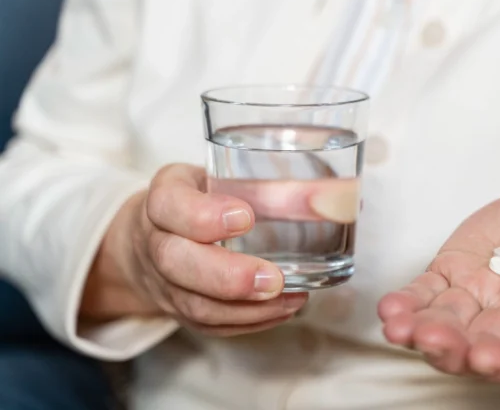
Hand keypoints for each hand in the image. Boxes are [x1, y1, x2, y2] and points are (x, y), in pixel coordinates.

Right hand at [84, 164, 307, 335]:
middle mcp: (154, 241)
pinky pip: (209, 325)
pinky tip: (284, 309)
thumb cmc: (201, 198)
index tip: (246, 217)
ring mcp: (163, 282)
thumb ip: (271, 183)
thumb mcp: (224, 176)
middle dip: (226, 275)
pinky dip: (249, 322)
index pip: (168, 204)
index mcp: (164, 197)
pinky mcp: (180, 310)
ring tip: (291, 298)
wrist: (154, 235)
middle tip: (273, 277)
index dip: (203, 215)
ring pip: (193, 304)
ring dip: (245, 308)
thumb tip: (343, 196)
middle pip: (174, 262)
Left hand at [378, 176, 499, 382]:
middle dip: (458, 348)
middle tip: (433, 340)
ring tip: (400, 327)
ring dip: (423, 330)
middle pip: (486, 343)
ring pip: (450, 324)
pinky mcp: (453, 275)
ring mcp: (481, 296)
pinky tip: (390, 310)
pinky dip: (408, 304)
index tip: (489, 359)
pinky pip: (427, 295)